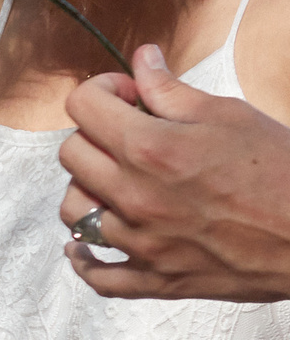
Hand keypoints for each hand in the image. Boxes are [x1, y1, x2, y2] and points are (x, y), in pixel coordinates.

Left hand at [59, 43, 289, 300]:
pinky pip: (95, 275)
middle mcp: (133, 196)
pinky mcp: (153, 279)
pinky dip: (84, 259)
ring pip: (72, 211)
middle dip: (94, 134)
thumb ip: (172, 90)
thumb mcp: (230, 116)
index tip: (127, 95)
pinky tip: (86, 245)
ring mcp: (139, 242)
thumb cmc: (282, 171)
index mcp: (150, 149)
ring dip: (88, 190)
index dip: (102, 91)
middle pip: (70, 155)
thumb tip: (142, 60)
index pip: (82, 106)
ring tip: (118, 182)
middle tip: (128, 134)